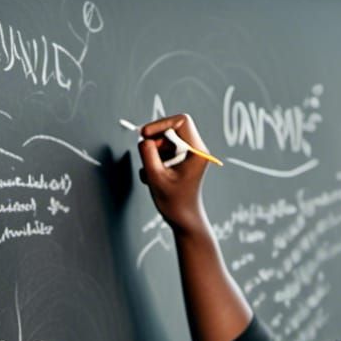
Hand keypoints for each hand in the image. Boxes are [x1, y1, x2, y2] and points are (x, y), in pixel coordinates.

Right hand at [137, 113, 210, 230]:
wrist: (183, 219)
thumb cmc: (174, 202)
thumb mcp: (155, 176)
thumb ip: (147, 153)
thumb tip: (144, 139)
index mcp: (197, 151)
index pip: (181, 121)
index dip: (161, 124)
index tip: (145, 135)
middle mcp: (196, 150)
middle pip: (171, 129)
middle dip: (155, 142)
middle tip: (148, 159)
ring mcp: (189, 155)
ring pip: (165, 141)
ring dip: (153, 154)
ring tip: (152, 174)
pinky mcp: (182, 161)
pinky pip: (164, 151)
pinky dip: (155, 161)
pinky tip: (155, 178)